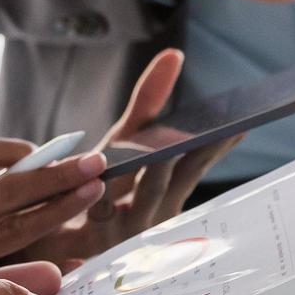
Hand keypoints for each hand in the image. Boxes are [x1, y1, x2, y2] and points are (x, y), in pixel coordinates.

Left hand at [18, 49, 239, 264]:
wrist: (54, 232)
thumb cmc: (98, 184)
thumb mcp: (123, 140)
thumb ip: (148, 101)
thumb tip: (174, 54)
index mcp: (168, 188)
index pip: (198, 161)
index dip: (218, 144)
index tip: (240, 124)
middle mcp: (155, 210)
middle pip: (177, 177)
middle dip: (189, 154)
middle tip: (203, 132)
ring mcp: (128, 228)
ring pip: (145, 199)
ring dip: (154, 176)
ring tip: (158, 152)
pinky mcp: (93, 241)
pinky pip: (98, 219)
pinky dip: (100, 204)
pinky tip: (98, 184)